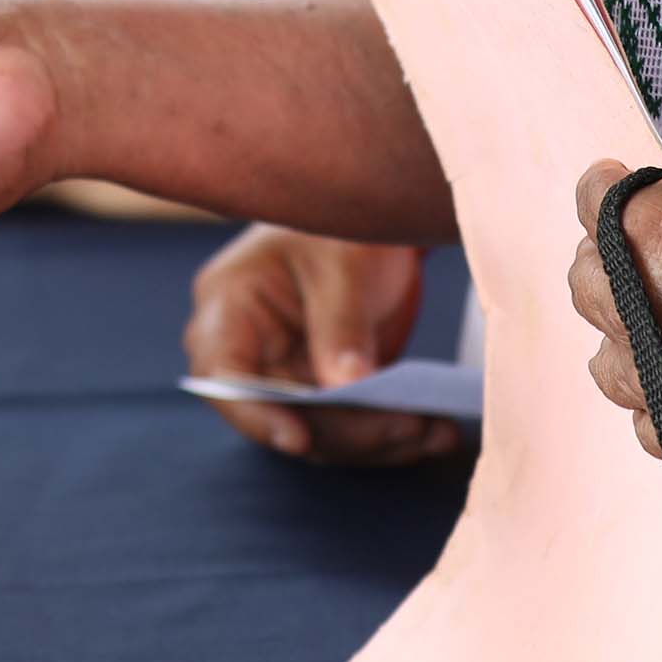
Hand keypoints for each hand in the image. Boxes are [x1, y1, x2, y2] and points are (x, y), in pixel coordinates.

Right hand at [184, 224, 464, 466]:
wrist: (377, 222)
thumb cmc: (342, 225)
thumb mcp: (343, 263)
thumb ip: (341, 325)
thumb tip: (345, 389)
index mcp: (230, 307)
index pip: (222, 375)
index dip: (254, 413)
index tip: (299, 440)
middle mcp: (253, 351)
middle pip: (284, 414)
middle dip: (348, 430)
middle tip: (410, 426)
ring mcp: (291, 376)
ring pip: (324, 433)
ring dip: (380, 440)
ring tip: (438, 432)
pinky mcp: (328, 392)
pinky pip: (355, 428)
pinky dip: (394, 432)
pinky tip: (438, 432)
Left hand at [566, 154, 661, 477]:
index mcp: (647, 237)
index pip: (590, 204)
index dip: (603, 191)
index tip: (613, 189)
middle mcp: (644, 317)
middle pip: (587, 286)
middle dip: (610, 264)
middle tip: (641, 260)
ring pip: (610, 367)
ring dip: (628, 342)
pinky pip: (656, 429)